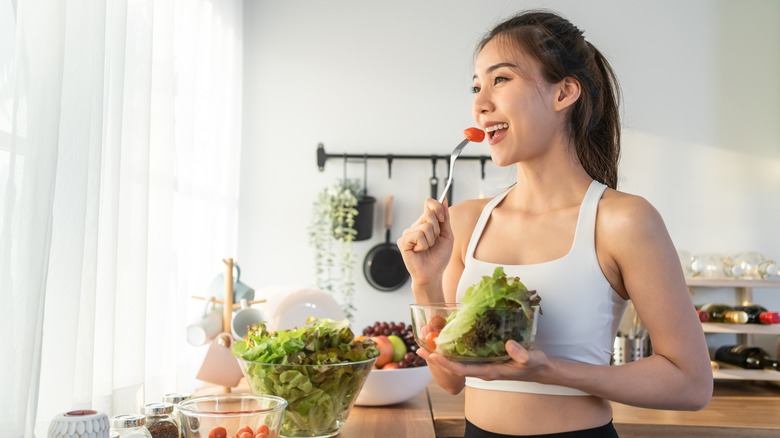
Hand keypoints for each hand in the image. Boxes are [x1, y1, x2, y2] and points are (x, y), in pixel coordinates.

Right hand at [396, 198, 453, 284]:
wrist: (433, 273)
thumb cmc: (439, 257)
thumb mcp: (447, 235)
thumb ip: (445, 218)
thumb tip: (444, 199)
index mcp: (425, 222)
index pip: (428, 203)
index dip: (437, 208)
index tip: (442, 219)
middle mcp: (415, 226)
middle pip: (429, 214)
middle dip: (437, 230)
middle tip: (434, 242)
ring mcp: (408, 233)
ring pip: (425, 227)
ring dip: (431, 240)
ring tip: (427, 248)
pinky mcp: (403, 241)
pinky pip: (418, 235)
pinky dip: (423, 245)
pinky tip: (419, 251)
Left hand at [424, 340, 550, 381]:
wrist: (538, 368)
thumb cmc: (533, 364)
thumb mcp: (530, 358)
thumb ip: (521, 354)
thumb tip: (509, 344)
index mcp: (489, 372)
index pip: (462, 370)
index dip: (446, 363)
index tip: (432, 355)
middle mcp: (482, 370)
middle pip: (454, 366)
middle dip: (437, 359)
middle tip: (419, 349)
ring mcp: (482, 365)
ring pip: (458, 362)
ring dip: (442, 354)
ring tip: (427, 344)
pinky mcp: (485, 359)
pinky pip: (465, 357)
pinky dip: (453, 350)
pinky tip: (447, 341)